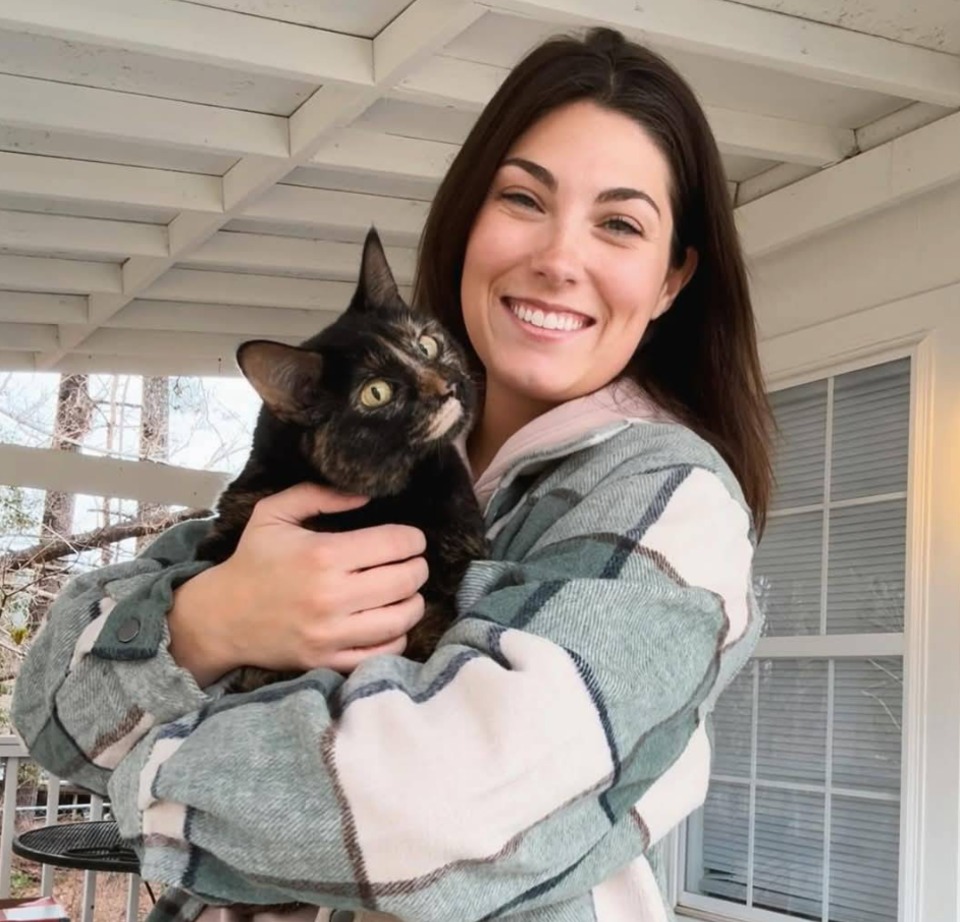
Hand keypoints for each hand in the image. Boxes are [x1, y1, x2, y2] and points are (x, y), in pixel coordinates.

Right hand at [169, 483, 427, 684]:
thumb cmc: (252, 560)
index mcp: (323, 555)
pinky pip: (383, 652)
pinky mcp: (328, 661)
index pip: (395, 545)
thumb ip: (319, 495)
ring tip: (407, 592)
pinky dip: (397, 636)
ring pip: (401, 618)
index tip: (413, 540)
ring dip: (414, 602)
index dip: (413, 539)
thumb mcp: (274, 513)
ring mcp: (330, 634)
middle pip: (405, 580)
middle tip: (414, 563)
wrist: (220, 618)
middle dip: (418, 568)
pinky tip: (391, 622)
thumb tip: (366, 496)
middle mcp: (331, 596)